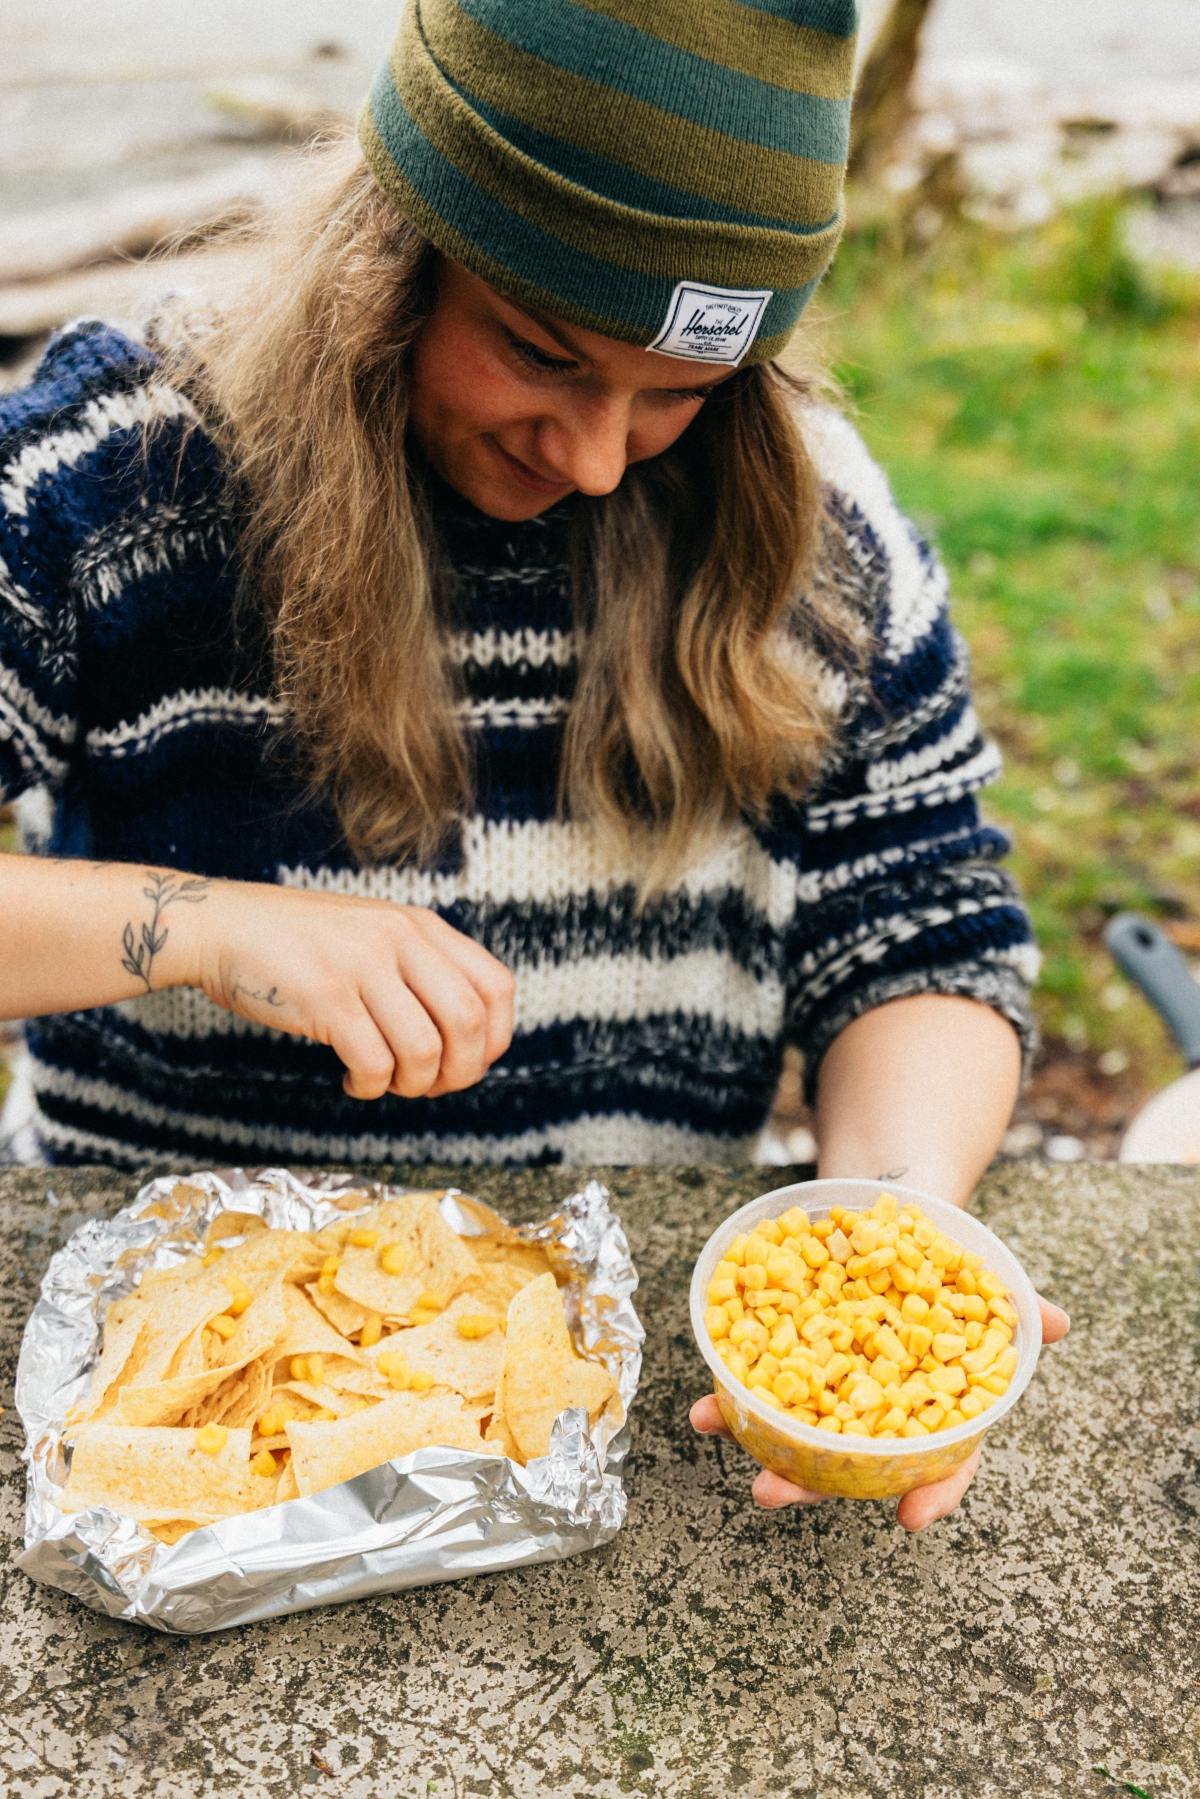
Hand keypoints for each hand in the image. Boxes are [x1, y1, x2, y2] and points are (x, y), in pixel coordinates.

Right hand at [190, 883, 514, 1100]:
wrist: (223, 927)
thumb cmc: (299, 944)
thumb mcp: (374, 936)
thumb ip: (420, 971)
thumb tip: (468, 1043)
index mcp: (420, 925)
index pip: (496, 986)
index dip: (495, 1038)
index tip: (469, 1062)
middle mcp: (400, 939)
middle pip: (469, 1023)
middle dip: (459, 1072)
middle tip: (429, 1087)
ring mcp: (363, 965)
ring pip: (424, 1050)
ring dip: (411, 1084)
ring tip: (385, 1083)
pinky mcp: (326, 996)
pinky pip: (374, 1062)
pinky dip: (370, 1088)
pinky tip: (352, 1081)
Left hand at [690, 1295, 1068, 1529]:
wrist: (891, 1221)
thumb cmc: (943, 1270)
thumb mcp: (981, 1285)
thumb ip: (1016, 1310)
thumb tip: (1053, 1320)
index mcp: (932, 1409)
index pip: (941, 1464)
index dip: (931, 1495)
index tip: (909, 1519)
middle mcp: (876, 1414)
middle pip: (848, 1462)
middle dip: (807, 1483)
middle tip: (771, 1491)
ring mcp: (828, 1392)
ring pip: (793, 1433)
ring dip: (752, 1438)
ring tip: (712, 1429)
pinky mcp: (788, 1359)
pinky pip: (757, 1386)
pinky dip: (726, 1396)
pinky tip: (704, 1403)